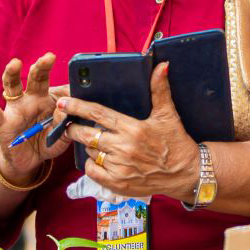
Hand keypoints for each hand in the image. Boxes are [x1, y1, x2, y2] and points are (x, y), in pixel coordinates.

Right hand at [0, 54, 64, 185]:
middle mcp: (30, 99)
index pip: (58, 86)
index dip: (68, 84)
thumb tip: (65, 112)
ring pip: (12, 87)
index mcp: (47, 99)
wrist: (28, 160)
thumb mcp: (62, 136)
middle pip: (35, 78)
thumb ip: (65, 125)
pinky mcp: (3, 123)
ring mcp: (15, 109)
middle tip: (49, 57)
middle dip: (41, 66)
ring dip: (12, 74)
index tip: (78, 77)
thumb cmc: (47, 142)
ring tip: (15, 63)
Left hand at [56, 62, 197, 201]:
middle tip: (71, 124)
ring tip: (93, 141)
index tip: (63, 102)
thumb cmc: (176, 142)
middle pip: (87, 134)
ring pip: (90, 153)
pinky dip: (91, 165)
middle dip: (75, 128)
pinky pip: (93, 172)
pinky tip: (98, 159)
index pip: (98, 114)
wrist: (186, 173)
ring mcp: (120, 167)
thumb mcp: (168, 115)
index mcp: (133, 128)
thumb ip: (160, 90)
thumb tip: (161, 66)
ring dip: (87, 146)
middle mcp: (124, 148)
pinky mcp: (119, 183)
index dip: (77, 106)